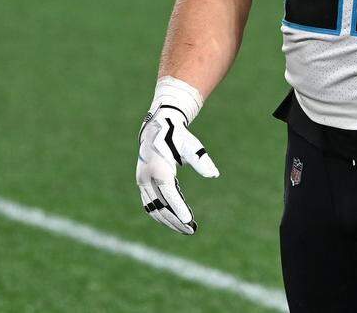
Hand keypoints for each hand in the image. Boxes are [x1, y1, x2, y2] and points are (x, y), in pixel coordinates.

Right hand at [136, 105, 218, 234]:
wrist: (157, 127)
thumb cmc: (177, 136)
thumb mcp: (191, 146)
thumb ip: (201, 160)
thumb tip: (214, 174)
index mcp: (159, 168)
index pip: (169, 193)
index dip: (178, 208)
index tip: (188, 221)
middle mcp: (147, 177)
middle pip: (160, 206)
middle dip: (175, 220)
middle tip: (191, 230)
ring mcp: (142, 182)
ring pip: (153, 209)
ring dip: (168, 220)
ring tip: (185, 228)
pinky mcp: (142, 184)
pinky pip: (150, 205)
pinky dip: (161, 214)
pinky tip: (175, 219)